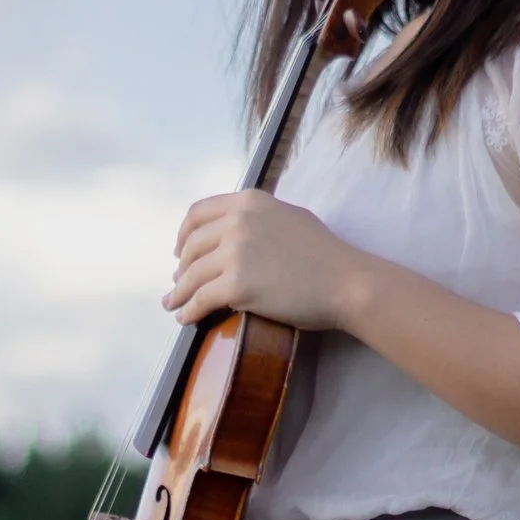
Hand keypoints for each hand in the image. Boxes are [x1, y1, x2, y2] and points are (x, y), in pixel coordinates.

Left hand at [164, 191, 366, 329]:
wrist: (346, 282)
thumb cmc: (325, 254)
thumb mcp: (289, 216)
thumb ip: (259, 218)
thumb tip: (233, 231)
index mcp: (249, 202)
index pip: (198, 214)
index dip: (183, 234)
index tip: (180, 250)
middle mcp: (237, 222)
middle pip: (191, 246)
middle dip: (181, 267)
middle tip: (179, 281)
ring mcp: (235, 253)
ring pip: (191, 275)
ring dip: (179, 293)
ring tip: (174, 303)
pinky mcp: (237, 285)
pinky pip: (201, 299)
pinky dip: (189, 310)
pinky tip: (186, 317)